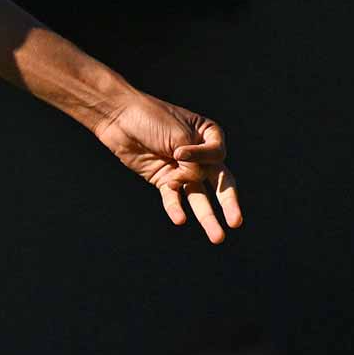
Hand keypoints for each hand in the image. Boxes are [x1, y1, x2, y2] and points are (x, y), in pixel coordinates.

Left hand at [93, 94, 242, 242]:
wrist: (118, 117)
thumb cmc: (150, 118)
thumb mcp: (178, 136)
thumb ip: (192, 163)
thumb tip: (191, 185)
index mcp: (209, 135)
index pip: (217, 154)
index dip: (200, 157)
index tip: (178, 151)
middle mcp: (199, 155)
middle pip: (219, 181)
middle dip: (228, 203)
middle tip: (236, 222)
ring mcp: (182, 169)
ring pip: (199, 197)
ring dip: (206, 217)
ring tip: (217, 237)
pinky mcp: (163, 179)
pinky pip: (173, 198)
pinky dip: (176, 208)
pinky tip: (180, 219)